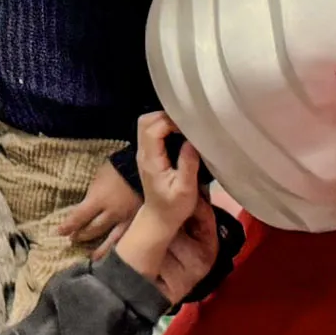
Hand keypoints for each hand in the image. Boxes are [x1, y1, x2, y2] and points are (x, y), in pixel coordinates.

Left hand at [57, 160, 141, 248]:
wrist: (141, 168)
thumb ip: (91, 196)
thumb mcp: (97, 179)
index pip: (79, 217)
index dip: (68, 226)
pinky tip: (112, 253)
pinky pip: (125, 237)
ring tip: (91, 255)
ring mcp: (125, 219)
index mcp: (98, 200)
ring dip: (97, 247)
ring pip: (109, 239)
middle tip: (73, 238)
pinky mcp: (136, 221)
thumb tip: (83, 208)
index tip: (59, 232)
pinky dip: (116, 247)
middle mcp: (110, 213)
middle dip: (81, 235)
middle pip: (92, 229)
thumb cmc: (116, 169)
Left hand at [114, 114, 215, 296]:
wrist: (159, 219)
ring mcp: (144, 153)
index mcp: (151, 160)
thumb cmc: (174, 207)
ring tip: (185, 127)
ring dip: (164, 120)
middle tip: (186, 123)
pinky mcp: (149, 154)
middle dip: (166, 115)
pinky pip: (152, 132)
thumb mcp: (186, 189)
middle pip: (146, 121)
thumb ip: (188, 164)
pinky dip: (164, 126)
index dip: (170, 121)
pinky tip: (180, 134)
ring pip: (147, 124)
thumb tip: (192, 142)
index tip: (189, 126)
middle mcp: (143, 153)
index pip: (153, 128)